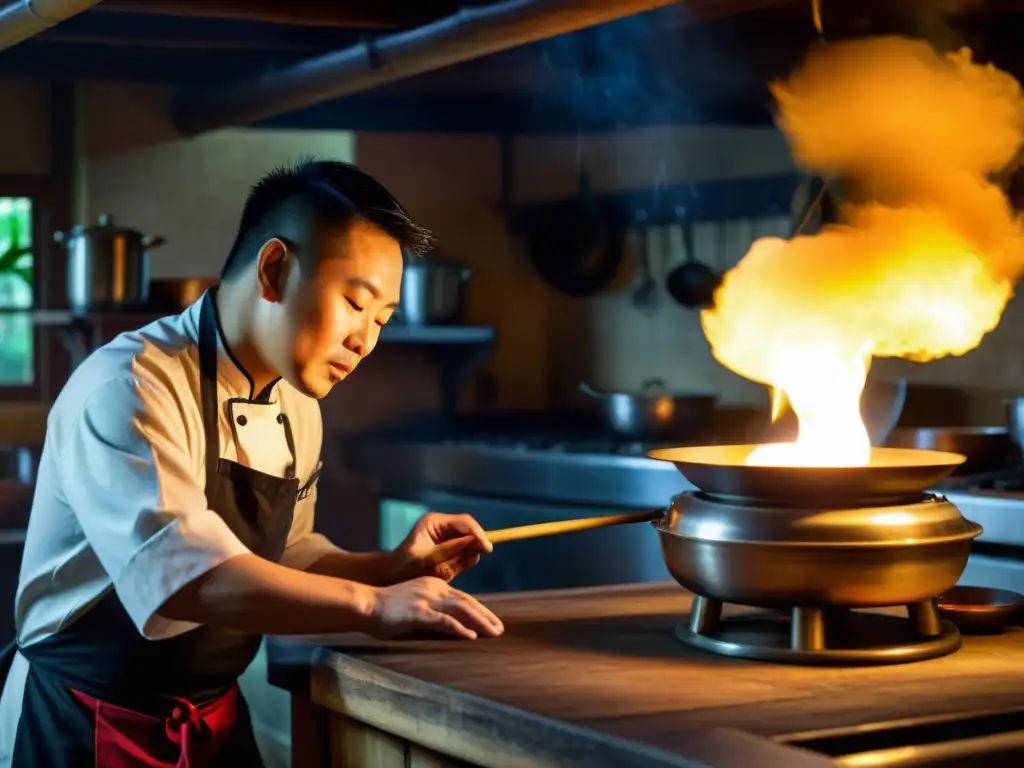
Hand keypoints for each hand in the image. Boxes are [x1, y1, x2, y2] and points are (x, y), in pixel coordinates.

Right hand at [369, 576, 503, 639]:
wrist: (365, 603)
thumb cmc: (386, 608)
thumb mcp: (414, 603)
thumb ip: (431, 610)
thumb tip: (449, 626)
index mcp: (434, 584)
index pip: (463, 597)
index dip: (480, 610)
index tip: (492, 622)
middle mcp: (433, 588)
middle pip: (467, 601)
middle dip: (486, 616)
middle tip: (500, 630)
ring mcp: (426, 599)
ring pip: (461, 608)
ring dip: (480, 622)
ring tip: (493, 634)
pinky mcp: (418, 612)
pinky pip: (444, 621)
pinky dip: (459, 628)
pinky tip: (471, 637)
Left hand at [392, 512, 492, 582]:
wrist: (393, 576)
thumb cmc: (405, 567)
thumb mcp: (426, 560)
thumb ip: (450, 550)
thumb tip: (473, 542)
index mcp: (434, 522)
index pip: (464, 522)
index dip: (478, 533)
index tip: (487, 548)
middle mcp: (442, 525)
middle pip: (468, 529)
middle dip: (476, 542)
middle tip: (481, 556)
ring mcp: (445, 535)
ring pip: (468, 541)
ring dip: (468, 553)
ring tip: (454, 566)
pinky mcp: (448, 546)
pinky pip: (464, 552)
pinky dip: (463, 560)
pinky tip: (451, 568)